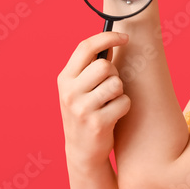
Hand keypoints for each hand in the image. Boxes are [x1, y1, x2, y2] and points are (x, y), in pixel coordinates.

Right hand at [57, 31, 131, 167]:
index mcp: (64, 79)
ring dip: (119, 92)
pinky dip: (123, 107)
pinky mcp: (97, 124)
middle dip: (114, 74)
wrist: (82, 151)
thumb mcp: (79, 89)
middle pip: (105, 66)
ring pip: (116, 84)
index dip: (107, 37)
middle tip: (110, 87)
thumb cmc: (85, 112)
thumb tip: (111, 41)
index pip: (85, 47)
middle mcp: (69, 92)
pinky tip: (113, 115)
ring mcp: (82, 109)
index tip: (125, 37)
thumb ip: (90, 67)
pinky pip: (123, 102)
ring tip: (110, 102)